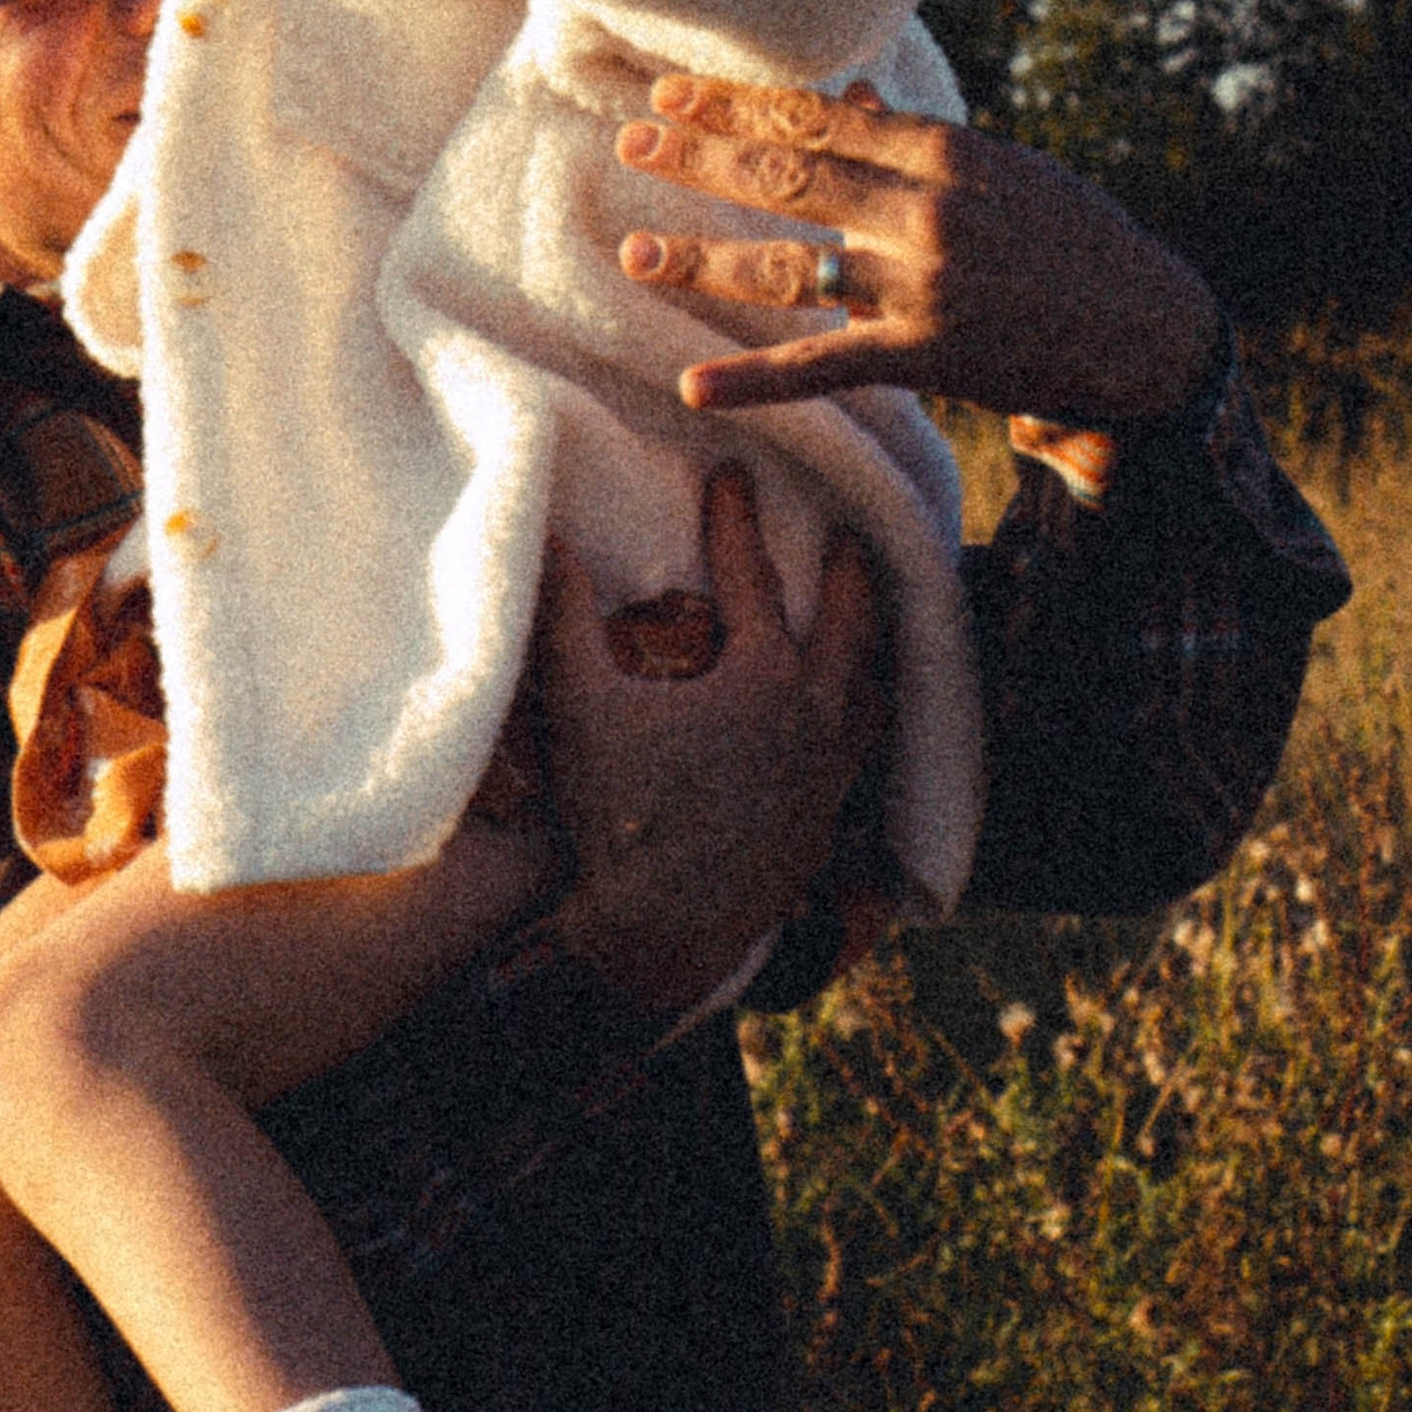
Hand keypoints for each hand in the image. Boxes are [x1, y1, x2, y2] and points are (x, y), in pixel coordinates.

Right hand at [532, 463, 885, 1013]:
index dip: (734, 521)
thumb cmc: (618, 815)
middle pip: (848, 626)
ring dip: (868, 655)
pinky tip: (846, 734)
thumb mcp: (582, 706)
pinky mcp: (826, 828)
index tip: (731, 475)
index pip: (750, 578)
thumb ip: (564, 617)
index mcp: (763, 677)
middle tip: (852, 539)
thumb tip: (542, 535)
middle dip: (847, 576)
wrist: (658, 936)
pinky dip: (861, 729)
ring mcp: (829, 779)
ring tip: (868, 633)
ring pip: (869, 697)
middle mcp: (815, 720)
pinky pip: (861, 761)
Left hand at [615, 77, 1219, 426]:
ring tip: (632, 254)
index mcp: (945, 153)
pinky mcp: (925, 356)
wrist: (1152, 331)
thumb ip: (915, 141)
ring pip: (789, 268)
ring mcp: (923, 285)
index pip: (819, 118)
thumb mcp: (1006, 171)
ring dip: (703, 261)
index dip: (739, 105)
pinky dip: (754, 378)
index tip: (674, 93)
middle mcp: (926, 210)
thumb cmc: (1075, 241)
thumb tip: (844, 93)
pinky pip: (822, 365)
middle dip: (704, 157)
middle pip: (790, 176)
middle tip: (632, 143)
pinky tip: (692, 383)